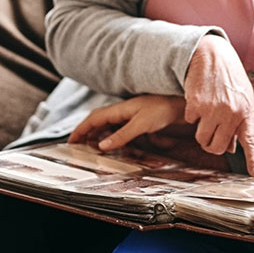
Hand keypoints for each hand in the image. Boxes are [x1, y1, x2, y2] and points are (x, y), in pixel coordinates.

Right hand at [69, 95, 186, 151]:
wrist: (182, 104)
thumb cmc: (163, 109)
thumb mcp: (141, 124)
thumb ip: (122, 135)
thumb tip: (101, 145)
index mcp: (119, 110)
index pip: (93, 119)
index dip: (81, 130)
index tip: (71, 141)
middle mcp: (123, 112)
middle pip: (99, 122)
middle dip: (88, 133)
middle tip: (78, 146)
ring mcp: (131, 117)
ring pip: (110, 127)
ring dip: (101, 137)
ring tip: (93, 148)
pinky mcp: (141, 122)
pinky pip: (124, 131)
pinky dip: (117, 139)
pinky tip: (117, 146)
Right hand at [183, 35, 253, 175]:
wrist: (211, 54)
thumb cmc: (228, 77)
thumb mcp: (240, 98)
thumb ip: (238, 122)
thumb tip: (231, 149)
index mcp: (245, 112)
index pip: (251, 141)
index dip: (253, 159)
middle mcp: (231, 113)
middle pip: (217, 147)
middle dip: (211, 144)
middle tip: (210, 134)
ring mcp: (213, 109)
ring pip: (202, 139)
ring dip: (200, 132)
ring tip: (205, 115)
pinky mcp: (196, 104)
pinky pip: (189, 121)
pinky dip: (191, 115)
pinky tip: (198, 100)